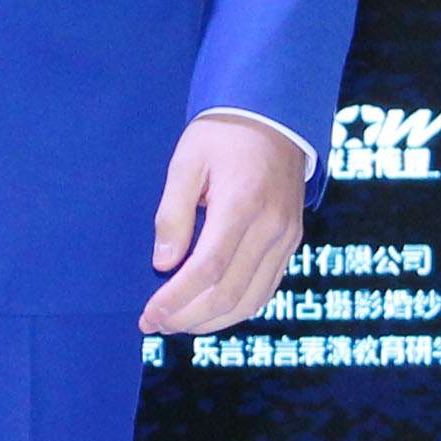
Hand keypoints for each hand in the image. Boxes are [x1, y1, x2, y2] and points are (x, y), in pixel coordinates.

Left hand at [140, 113, 304, 337]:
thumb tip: (164, 265)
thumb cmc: (222, 136)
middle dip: (188, 317)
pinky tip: (210, 311)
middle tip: (156, 323)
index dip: (175, 300)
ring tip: (179, 323)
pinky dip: (236, 308)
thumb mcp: (186, 162)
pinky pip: (266, 289)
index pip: (206, 269)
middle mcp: (270, 228)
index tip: (149, 315)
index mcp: (241, 205)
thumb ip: (173, 214)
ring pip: (250, 300)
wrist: (273, 117)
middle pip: (228, 293)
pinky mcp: (291, 243)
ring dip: (212, 321)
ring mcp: (286, 238)